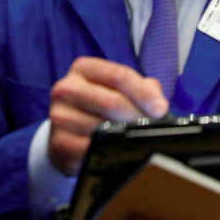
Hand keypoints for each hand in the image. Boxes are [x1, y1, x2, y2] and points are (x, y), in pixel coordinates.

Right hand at [49, 57, 168, 175]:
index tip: (161, 108)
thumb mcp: (119, 89)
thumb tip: (158, 105)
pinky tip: (121, 150)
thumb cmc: (101, 106)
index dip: (143, 93)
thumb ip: (142, 88)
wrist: (69, 133)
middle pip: (111, 101)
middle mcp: (66, 88)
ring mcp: (59, 116)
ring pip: (102, 127)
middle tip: (155, 127)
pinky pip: (91, 148)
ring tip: (141, 138)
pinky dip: (111, 150)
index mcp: (83, 68)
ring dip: (126, 135)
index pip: (119, 75)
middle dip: (138, 115)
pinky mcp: (59, 142)